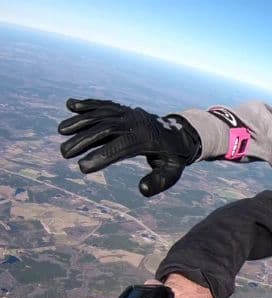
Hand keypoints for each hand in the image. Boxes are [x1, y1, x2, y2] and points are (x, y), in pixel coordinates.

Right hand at [58, 98, 199, 196]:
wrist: (179, 133)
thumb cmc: (174, 157)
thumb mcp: (173, 171)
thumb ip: (160, 181)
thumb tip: (143, 190)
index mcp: (147, 139)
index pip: (121, 147)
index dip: (101, 156)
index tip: (83, 167)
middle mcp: (136, 123)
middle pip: (106, 128)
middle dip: (84, 139)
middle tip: (64, 153)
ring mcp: (129, 113)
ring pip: (102, 114)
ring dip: (80, 121)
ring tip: (61, 131)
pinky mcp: (124, 109)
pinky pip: (105, 104)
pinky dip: (88, 103)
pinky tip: (71, 105)